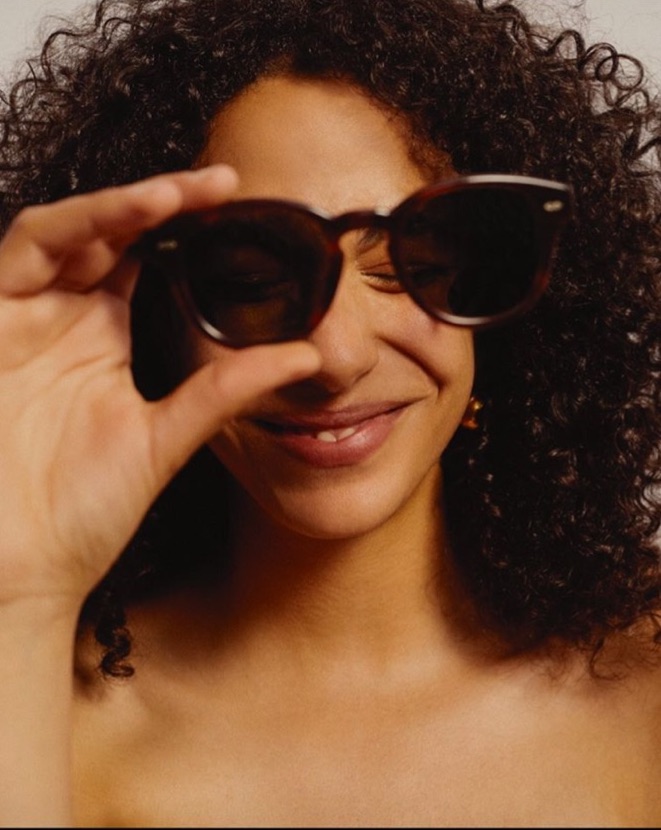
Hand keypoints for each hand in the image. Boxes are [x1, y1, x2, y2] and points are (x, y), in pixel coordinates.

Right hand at [0, 166, 319, 606]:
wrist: (22, 566)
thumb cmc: (83, 509)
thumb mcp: (167, 437)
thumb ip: (227, 392)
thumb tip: (306, 357)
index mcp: (103, 338)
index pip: (146, 261)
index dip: (188, 230)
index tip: (244, 212)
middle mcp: (64, 319)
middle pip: (110, 234)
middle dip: (161, 201)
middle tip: (222, 185)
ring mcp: (24, 320)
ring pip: (64, 233)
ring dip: (115, 206)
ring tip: (175, 195)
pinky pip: (20, 256)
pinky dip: (64, 231)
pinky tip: (114, 220)